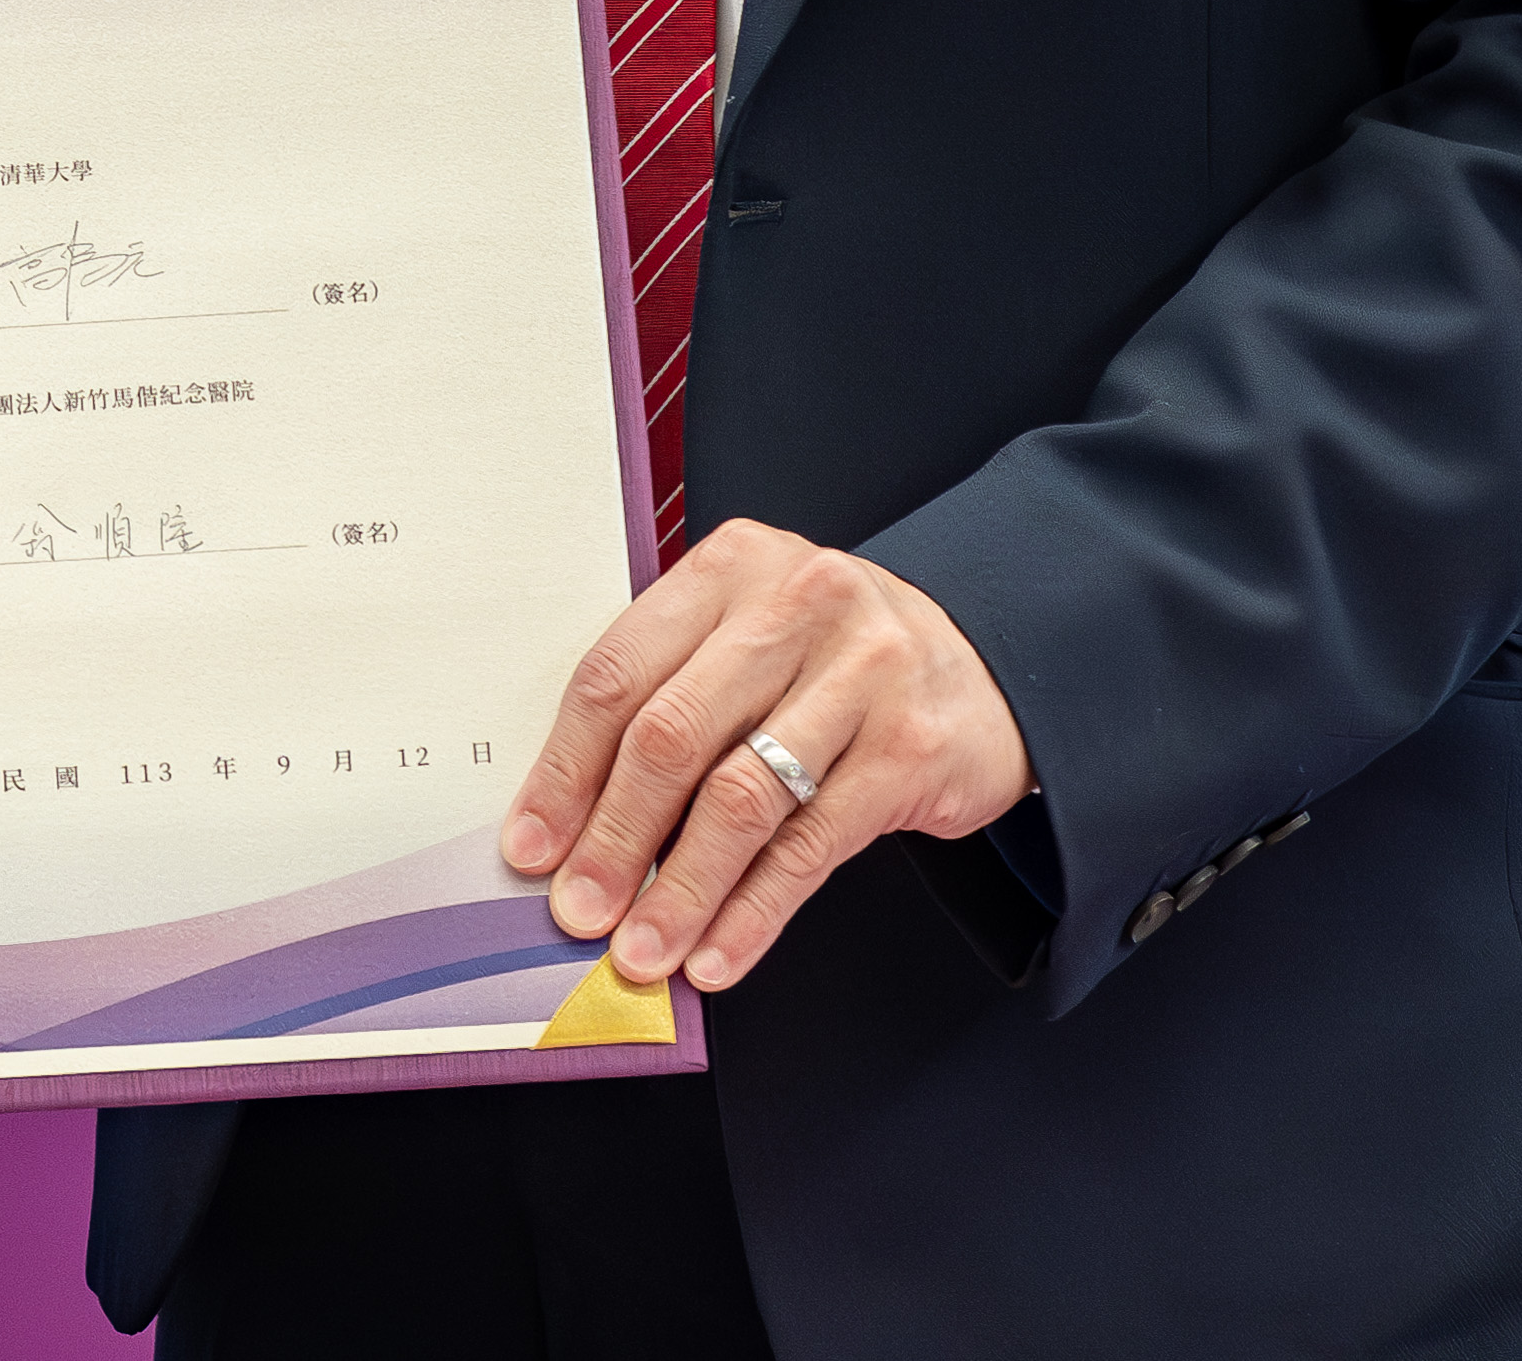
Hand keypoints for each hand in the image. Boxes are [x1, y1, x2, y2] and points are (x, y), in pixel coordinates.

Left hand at [501, 521, 1032, 995]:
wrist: (990, 664)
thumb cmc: (836, 658)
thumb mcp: (754, 636)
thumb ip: (673, 695)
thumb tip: (573, 822)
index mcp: (731, 566)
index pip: (619, 672)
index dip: (565, 769)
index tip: (531, 846)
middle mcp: (797, 604)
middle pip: (672, 735)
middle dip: (613, 838)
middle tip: (578, 912)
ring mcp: (863, 672)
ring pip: (742, 798)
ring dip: (681, 890)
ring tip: (642, 951)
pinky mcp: (910, 747)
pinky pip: (812, 846)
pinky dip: (756, 912)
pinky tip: (719, 955)